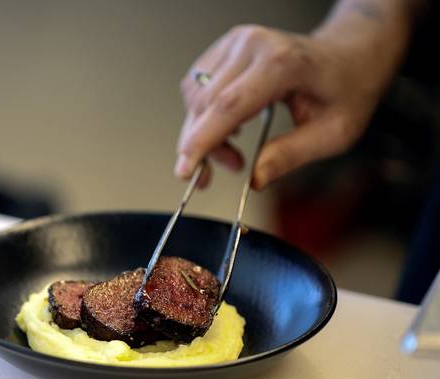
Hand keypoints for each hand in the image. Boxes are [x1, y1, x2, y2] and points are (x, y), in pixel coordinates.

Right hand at [175, 24, 399, 189]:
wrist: (350, 53)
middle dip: (203, 145)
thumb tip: (254, 179)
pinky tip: (228, 126)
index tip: (186, 170)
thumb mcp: (333, 133)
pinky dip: (204, 114)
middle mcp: (254, 45)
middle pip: (205, 103)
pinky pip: (197, 85)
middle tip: (220, 171)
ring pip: (195, 95)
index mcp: (283, 63)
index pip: (227, 106)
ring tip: (232, 151)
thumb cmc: (347, 86)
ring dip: (202, 131)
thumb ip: (290, 156)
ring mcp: (237, 42)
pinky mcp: (227, 47)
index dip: (202, 141)